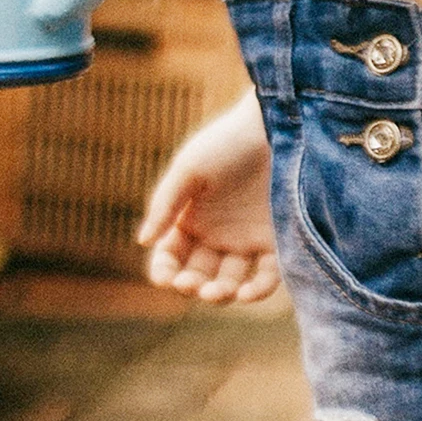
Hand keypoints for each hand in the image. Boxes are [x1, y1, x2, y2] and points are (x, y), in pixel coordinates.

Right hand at [138, 90, 281, 303]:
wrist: (276, 127)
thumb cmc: (227, 143)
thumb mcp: (188, 170)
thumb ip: (165, 205)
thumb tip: (143, 241)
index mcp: (189, 221)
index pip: (170, 258)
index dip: (164, 272)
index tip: (166, 279)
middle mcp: (215, 236)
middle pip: (198, 275)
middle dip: (192, 286)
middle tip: (192, 285)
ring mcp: (246, 242)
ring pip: (229, 282)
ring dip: (220, 293)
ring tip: (218, 291)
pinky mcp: (278, 242)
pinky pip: (267, 276)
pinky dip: (256, 290)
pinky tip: (246, 293)